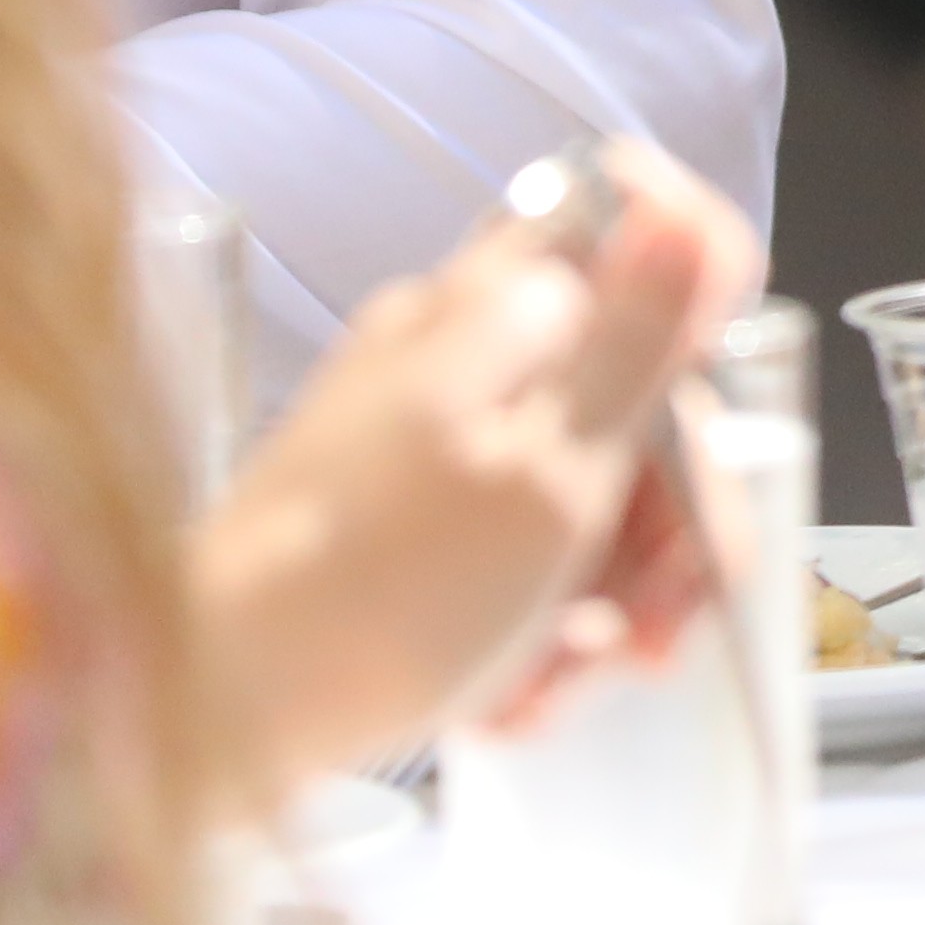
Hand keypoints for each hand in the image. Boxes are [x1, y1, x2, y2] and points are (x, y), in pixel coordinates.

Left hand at [186, 138, 758, 804]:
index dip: (703, 304)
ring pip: (571, 476)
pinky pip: (499, 542)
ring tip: (575, 680)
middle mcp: (453, 343)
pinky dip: (525, 616)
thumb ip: (633, 346)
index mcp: (498, 307)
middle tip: (673, 618)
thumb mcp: (552, 474)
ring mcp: (412, 427)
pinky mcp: (381, 514)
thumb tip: (683, 214)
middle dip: (671, 509)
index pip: (633, 222)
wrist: (203, 710)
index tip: (720, 423)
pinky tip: (517, 691)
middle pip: (622, 381)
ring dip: (603, 587)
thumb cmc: (387, 592)